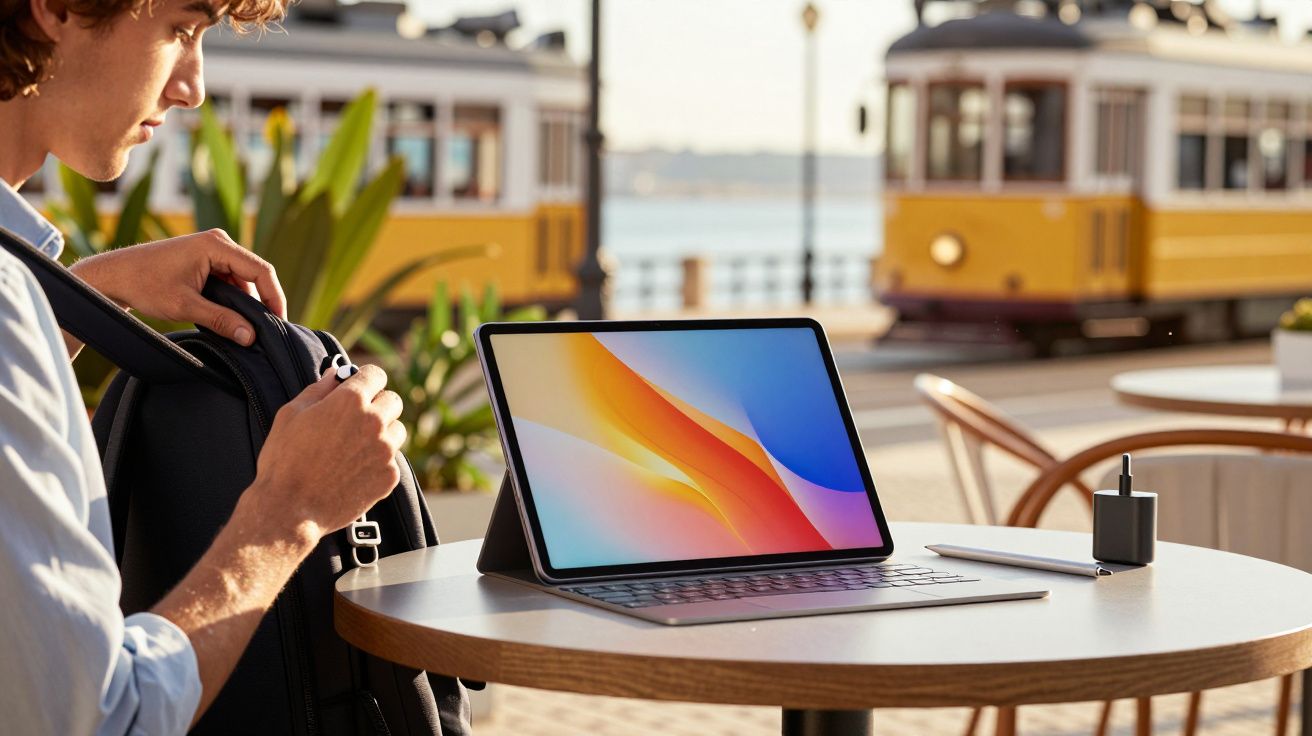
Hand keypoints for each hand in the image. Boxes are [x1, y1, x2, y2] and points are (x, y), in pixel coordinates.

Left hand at [69, 229, 285, 346]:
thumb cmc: (144, 285)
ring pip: (242, 279)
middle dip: (261, 302)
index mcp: (216, 245)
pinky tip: (228, 316)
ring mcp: (212, 249)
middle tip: (264, 330)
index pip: (261, 271)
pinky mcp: (205, 259)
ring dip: (244, 302)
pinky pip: (229, 279)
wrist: (113, 276)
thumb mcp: (185, 306)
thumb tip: (251, 336)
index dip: (275, 297)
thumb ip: (221, 320)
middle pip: (255, 274)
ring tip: (243, 327)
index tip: (279, 322)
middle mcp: (218, 242)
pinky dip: (232, 298)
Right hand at [244, 364, 405, 540]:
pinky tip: (354, 470)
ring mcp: (385, 450)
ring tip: (355, 447)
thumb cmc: (284, 461)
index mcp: (350, 401)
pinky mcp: (390, 476)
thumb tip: (336, 374)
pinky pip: (392, 460)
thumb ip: (319, 389)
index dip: (366, 380)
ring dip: (382, 433)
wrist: (290, 510)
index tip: (360, 388)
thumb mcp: (291, 414)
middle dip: (377, 405)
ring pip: (397, 430)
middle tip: (356, 419)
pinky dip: (379, 462)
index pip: (376, 374)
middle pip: (392, 401)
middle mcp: (374, 422)